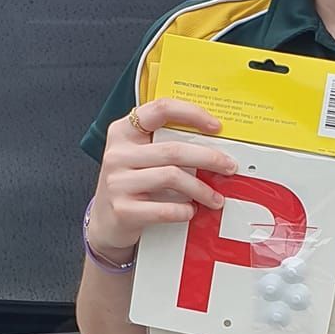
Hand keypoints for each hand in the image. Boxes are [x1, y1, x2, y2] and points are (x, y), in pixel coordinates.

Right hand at [85, 98, 238, 258]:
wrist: (106, 223)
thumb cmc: (131, 185)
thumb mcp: (139, 157)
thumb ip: (164, 146)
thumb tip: (213, 146)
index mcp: (123, 132)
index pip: (160, 110)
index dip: (191, 114)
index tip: (215, 126)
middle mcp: (118, 154)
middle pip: (173, 150)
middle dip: (209, 158)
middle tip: (229, 167)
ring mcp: (117, 182)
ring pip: (172, 177)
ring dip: (201, 189)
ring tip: (215, 198)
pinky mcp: (123, 210)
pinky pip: (164, 208)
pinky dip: (184, 210)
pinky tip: (191, 211)